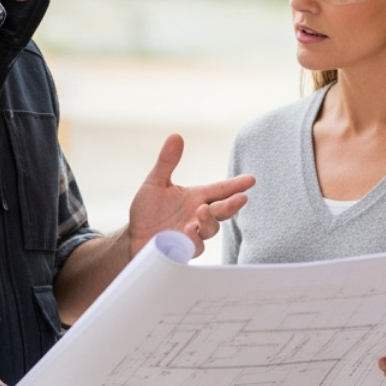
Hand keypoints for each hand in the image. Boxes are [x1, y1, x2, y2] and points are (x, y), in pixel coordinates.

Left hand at [128, 134, 253, 255]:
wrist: (134, 237)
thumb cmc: (147, 211)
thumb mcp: (155, 183)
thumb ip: (167, 162)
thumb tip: (176, 136)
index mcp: (197, 197)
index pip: (221, 190)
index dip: (236, 185)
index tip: (251, 179)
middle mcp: (200, 215)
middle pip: (223, 210)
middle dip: (233, 205)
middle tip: (241, 198)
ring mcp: (194, 234)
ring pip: (211, 229)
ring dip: (209, 221)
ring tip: (201, 212)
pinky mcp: (185, 249)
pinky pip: (195, 246)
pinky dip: (193, 239)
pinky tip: (187, 231)